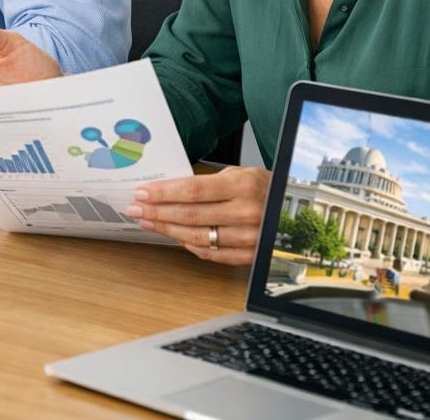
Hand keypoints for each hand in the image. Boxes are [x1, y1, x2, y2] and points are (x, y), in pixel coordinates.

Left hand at [125, 168, 271, 265]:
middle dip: (157, 212)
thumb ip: (207, 182)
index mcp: (243, 186)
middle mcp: (247, 212)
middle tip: (136, 209)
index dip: (163, 193)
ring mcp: (249, 237)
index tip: (142, 193)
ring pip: (197, 236)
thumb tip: (167, 189)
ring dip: (167, 229)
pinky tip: (176, 238)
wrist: (293, 209)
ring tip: (148, 222)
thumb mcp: (239, 173)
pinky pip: (213, 254)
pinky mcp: (250, 255)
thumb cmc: (262, 188)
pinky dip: (191, 246)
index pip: (192, 191)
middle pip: (190, 215)